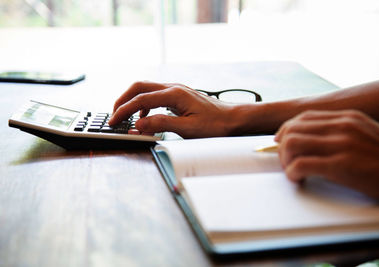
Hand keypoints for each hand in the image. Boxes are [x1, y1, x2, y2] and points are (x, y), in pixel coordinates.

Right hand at [109, 81, 238, 137]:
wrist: (232, 119)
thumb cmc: (215, 125)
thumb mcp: (188, 129)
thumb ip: (162, 124)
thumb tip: (138, 124)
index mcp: (174, 94)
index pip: (141, 100)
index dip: (124, 110)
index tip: (113, 121)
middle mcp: (173, 88)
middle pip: (139, 87)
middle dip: (123, 100)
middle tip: (114, 115)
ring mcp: (176, 90)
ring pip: (146, 89)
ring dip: (133, 101)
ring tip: (125, 116)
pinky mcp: (178, 96)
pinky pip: (155, 95)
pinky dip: (145, 104)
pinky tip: (145, 117)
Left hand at [275, 110, 378, 203]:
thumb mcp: (368, 134)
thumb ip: (343, 131)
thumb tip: (318, 137)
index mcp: (348, 118)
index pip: (304, 117)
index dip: (287, 129)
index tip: (282, 142)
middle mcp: (342, 126)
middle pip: (293, 128)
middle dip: (282, 146)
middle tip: (286, 160)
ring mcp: (341, 145)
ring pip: (292, 143)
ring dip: (285, 159)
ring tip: (292, 170)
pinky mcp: (340, 165)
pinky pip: (301, 164)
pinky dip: (292, 173)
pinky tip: (298, 179)